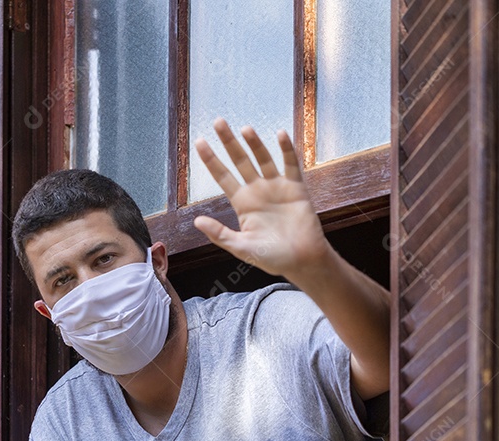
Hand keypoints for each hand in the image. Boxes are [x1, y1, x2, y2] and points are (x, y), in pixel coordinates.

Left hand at [193, 118, 330, 281]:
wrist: (302, 261)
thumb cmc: (272, 258)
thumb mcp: (242, 248)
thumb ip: (220, 235)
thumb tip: (196, 221)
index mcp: (243, 203)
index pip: (222, 177)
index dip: (211, 159)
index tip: (199, 142)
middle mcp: (258, 191)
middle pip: (240, 161)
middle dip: (229, 142)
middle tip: (219, 122)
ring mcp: (277, 187)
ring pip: (263, 159)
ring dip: (255, 144)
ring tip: (245, 129)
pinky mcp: (296, 188)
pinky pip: (291, 164)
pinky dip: (286, 150)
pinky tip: (280, 135)